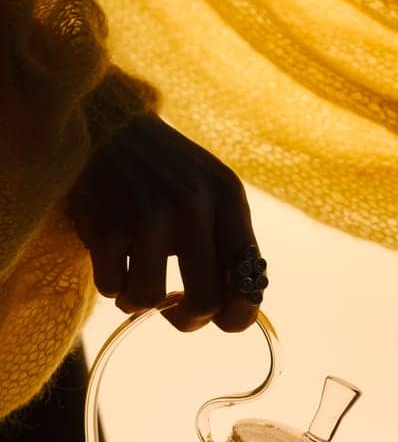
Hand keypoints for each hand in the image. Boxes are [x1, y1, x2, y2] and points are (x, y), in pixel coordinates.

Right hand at [66, 112, 266, 332]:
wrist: (105, 120)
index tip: (221, 319)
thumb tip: (234, 310)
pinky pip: (113, 287)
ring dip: (139, 302)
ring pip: (151, 299)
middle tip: (176, 313)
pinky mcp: (108, 223)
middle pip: (205, 303)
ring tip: (134, 282)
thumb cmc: (164, 168)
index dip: (236, 316)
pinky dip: (112, 284)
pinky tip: (112, 260)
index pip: (249, 283)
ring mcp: (150, 215)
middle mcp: (195, 206)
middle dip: (189, 320)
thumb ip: (227, 241)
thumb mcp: (210, 190)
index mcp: (229, 199)